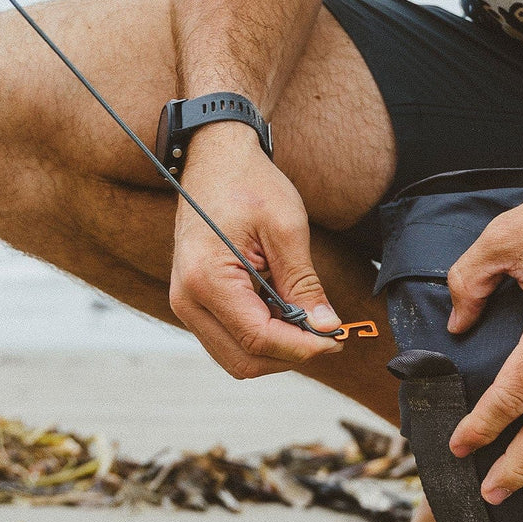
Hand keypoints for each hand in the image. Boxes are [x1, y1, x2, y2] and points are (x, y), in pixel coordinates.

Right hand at [169, 123, 342, 377]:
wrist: (215, 161)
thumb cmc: (248, 184)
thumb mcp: (286, 228)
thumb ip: (305, 284)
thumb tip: (326, 327)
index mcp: (206, 280)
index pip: (258, 338)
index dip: (302, 347)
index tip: (336, 339)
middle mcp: (187, 300)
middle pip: (244, 361)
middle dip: (290, 355)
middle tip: (327, 334)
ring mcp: (186, 304)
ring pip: (236, 358)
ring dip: (276, 350)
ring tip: (306, 320)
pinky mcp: (195, 304)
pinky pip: (229, 341)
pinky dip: (261, 338)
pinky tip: (284, 312)